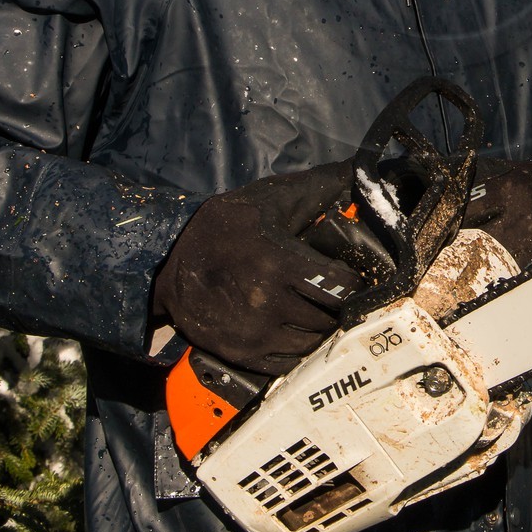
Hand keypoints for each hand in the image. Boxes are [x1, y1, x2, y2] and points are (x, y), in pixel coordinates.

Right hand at [152, 161, 358, 374]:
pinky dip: (299, 350)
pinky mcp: (242, 355)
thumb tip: (360, 168)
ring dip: (322, 328)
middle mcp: (267, 305)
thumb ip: (320, 187)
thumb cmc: (227, 226)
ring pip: (313, 344)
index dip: (354, 282)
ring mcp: (254, 335)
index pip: (341, 287)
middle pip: (331, 317)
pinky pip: (289, 364)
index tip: (352, 276)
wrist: (172, 262)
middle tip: (339, 294)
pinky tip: (297, 329)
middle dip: (340, 305)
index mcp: (278, 263)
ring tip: (319, 310)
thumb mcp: (271, 199)